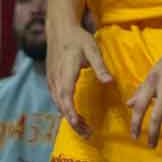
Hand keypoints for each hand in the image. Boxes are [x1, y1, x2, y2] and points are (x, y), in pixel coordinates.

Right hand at [46, 17, 111, 136]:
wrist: (60, 28)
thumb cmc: (77, 38)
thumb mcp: (92, 49)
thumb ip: (100, 66)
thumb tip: (110, 82)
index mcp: (66, 70)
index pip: (65, 95)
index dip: (70, 111)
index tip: (79, 123)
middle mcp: (56, 77)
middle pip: (61, 104)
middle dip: (72, 121)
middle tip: (88, 133)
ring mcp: (51, 79)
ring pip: (57, 103)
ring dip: (69, 117)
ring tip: (84, 127)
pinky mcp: (51, 79)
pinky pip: (56, 99)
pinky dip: (64, 109)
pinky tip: (74, 115)